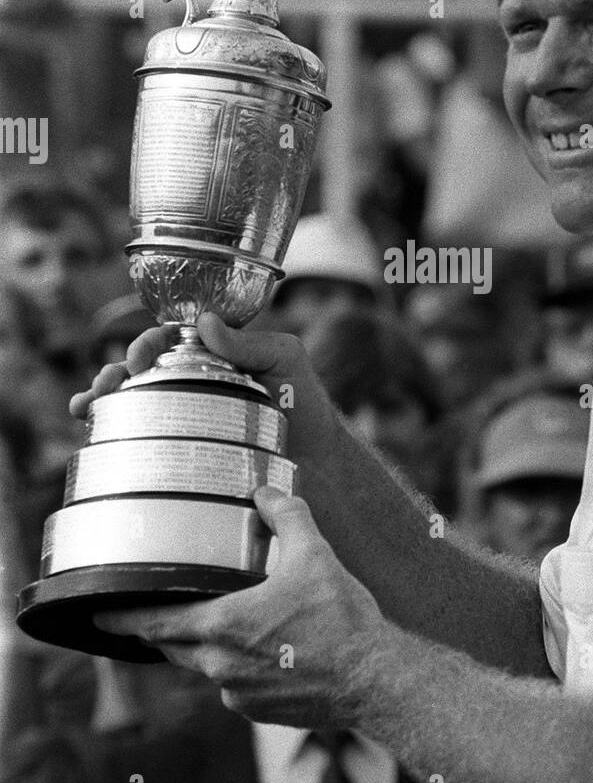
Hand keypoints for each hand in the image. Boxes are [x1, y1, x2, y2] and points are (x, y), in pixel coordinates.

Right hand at [70, 312, 339, 462]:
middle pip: (140, 369)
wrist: (316, 459)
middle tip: (108, 382)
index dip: (148, 342)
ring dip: (103, 398)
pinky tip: (91, 432)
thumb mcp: (285, 358)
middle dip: (114, 370)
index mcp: (212, 353)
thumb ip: (248, 342)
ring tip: (86, 406)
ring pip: (132, 400)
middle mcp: (192, 380)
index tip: (140, 356)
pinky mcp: (182, 446)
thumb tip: (204, 322)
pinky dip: (112, 431)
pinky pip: (141, 435)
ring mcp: (185, 414)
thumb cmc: (305, 402)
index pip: (169, 338)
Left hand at [94, 487, 386, 727]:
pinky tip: (265, 652)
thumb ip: (286, 517)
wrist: (373, 681)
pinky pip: (234, 685)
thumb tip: (267, 492)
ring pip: (204, 666)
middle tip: (151, 611)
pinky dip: (239, 667)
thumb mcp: (315, 555)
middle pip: (172, 646)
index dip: (122, 617)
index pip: (153, 622)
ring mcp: (238, 694)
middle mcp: (220, 666)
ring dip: (205, 646)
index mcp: (222, 626)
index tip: (98, 612)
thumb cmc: (342, 620)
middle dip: (160, 628)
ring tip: (222, 624)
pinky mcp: (259, 712)